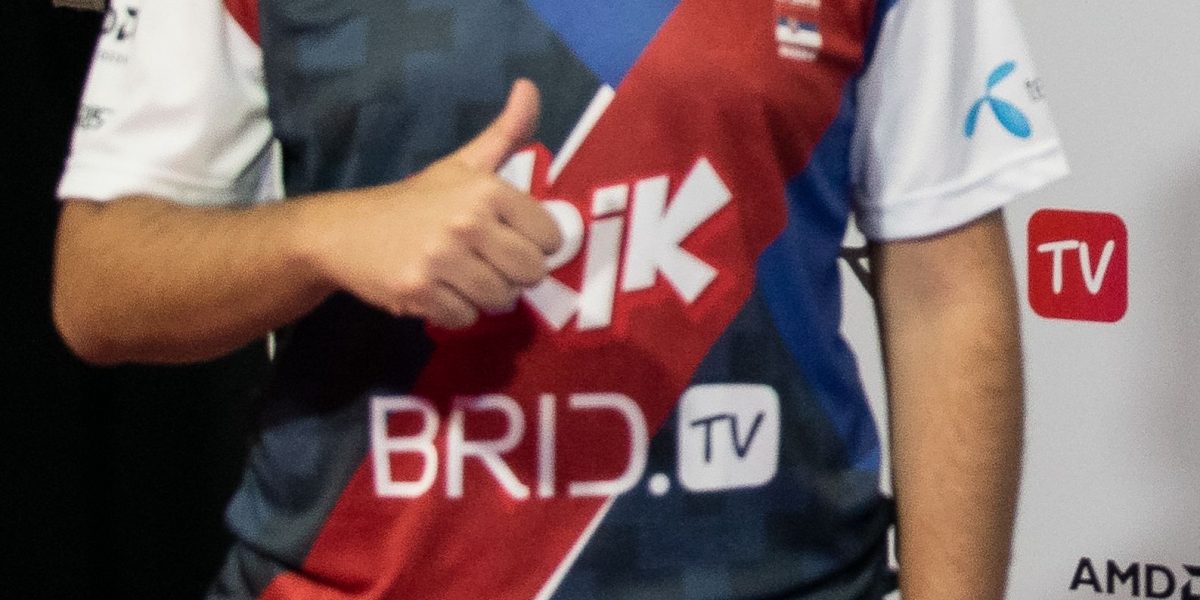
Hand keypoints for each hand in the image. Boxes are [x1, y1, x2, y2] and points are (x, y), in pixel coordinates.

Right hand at [308, 79, 561, 327]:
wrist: (345, 232)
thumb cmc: (415, 200)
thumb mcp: (463, 163)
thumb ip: (505, 132)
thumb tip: (530, 86)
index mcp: (486, 190)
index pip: (548, 237)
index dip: (533, 243)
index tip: (510, 238)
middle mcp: (466, 223)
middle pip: (530, 273)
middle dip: (513, 274)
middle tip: (486, 261)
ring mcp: (441, 260)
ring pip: (501, 299)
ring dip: (485, 295)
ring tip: (461, 275)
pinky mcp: (419, 292)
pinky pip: (466, 318)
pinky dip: (455, 311)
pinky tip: (437, 289)